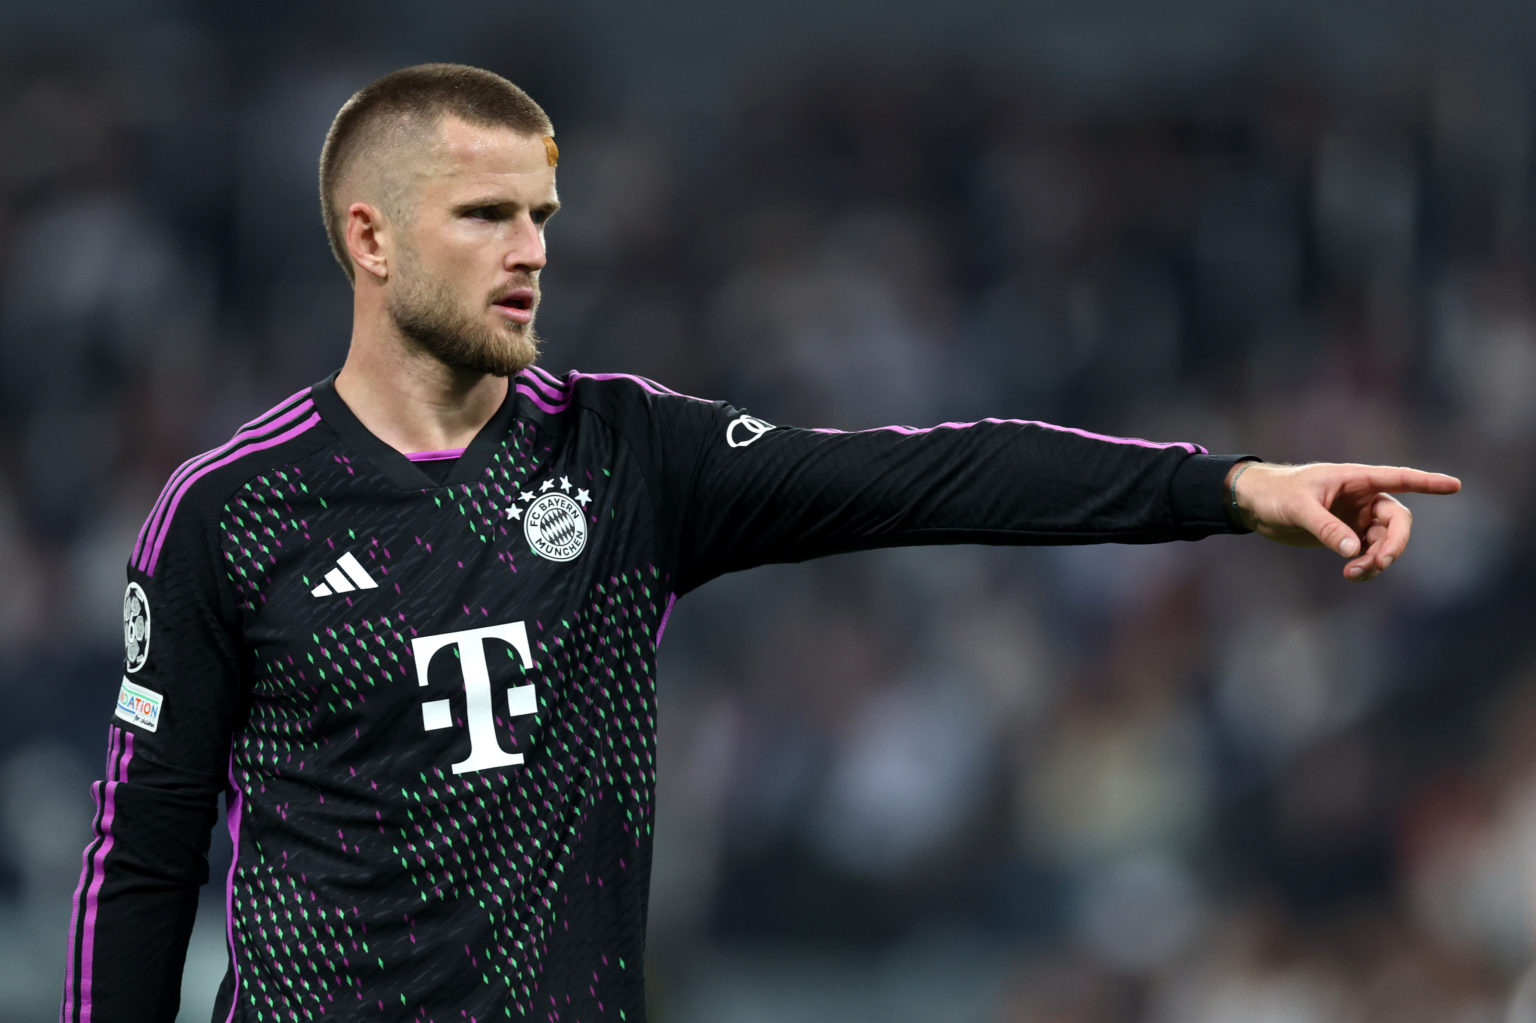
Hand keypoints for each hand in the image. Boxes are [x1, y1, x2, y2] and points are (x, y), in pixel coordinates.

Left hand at [1227, 461, 1461, 580]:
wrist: (1255, 504)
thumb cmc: (1276, 494)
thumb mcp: (1299, 508)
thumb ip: (1326, 528)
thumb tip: (1355, 552)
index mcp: (1355, 479)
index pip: (1399, 478)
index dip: (1427, 482)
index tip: (1455, 486)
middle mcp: (1362, 497)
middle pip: (1396, 521)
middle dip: (1394, 544)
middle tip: (1379, 563)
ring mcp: (1356, 517)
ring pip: (1383, 541)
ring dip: (1378, 559)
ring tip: (1354, 573)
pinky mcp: (1346, 535)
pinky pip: (1367, 552)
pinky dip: (1366, 564)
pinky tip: (1353, 574)